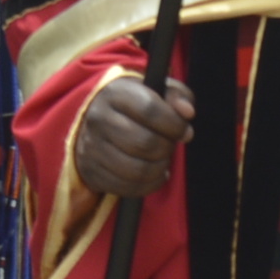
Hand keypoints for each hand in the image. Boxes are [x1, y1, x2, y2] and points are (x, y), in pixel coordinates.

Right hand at [71, 77, 193, 200]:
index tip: (184, 131)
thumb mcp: (156, 91)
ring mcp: (91, 147)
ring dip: (160, 167)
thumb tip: (187, 112)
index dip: (175, 124)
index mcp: (115, 93)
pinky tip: (155, 173)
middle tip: (170, 144)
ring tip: (163, 158)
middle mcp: (98, 119)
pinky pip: (128, 187)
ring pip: (138, 170)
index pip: (150, 110)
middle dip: (167, 147)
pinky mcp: (92, 172)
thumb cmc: (134, 106)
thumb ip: (177, 96)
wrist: (96, 122)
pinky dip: (150, 184)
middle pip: (145, 143)